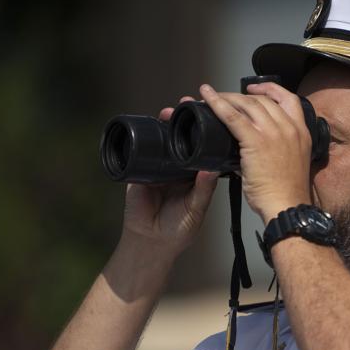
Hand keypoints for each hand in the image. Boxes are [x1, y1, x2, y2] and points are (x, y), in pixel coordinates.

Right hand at [120, 100, 218, 257]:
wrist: (152, 242)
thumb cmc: (179, 229)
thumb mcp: (195, 209)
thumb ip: (203, 190)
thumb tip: (211, 169)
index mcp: (194, 175)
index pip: (200, 149)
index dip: (203, 134)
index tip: (208, 118)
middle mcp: (177, 168)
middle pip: (179, 140)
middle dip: (181, 123)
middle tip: (184, 106)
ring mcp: (157, 169)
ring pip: (160, 142)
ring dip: (162, 126)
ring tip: (166, 114)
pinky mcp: (138, 172)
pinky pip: (138, 153)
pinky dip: (140, 140)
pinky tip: (146, 128)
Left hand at [199, 81, 312, 220]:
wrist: (286, 206)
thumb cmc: (285, 193)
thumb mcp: (289, 164)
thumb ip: (273, 150)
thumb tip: (248, 151)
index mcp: (302, 133)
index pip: (289, 99)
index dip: (271, 89)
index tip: (256, 89)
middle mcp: (290, 128)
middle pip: (263, 100)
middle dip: (242, 95)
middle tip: (227, 97)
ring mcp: (274, 132)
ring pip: (247, 103)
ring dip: (228, 97)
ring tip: (213, 97)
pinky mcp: (256, 140)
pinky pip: (233, 116)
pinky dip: (218, 104)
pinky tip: (207, 97)